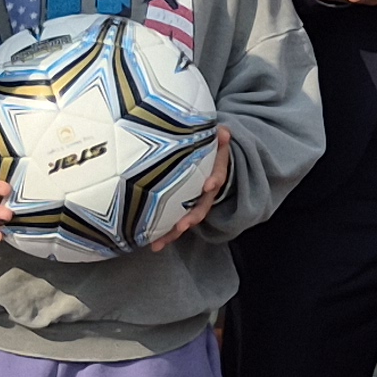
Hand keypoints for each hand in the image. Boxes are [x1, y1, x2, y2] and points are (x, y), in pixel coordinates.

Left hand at [144, 132, 231, 247]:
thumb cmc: (208, 150)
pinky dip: (164, 234)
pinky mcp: (181, 210)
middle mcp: (206, 193)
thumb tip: (225, 133)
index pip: (217, 176)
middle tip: (184, 224)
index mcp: (214, 173)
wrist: (209, 162)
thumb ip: (220, 136)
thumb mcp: (215, 141)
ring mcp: (193, 204)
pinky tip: (152, 244)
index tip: (210, 184)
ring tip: (160, 243)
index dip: (214, 180)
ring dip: (174, 232)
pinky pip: (173, 223)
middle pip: (202, 207)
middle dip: (193, 216)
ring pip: (186, 220)